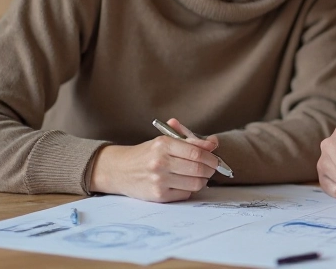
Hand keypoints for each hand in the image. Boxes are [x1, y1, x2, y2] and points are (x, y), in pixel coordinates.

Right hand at [89, 118, 220, 201]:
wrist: (120, 170)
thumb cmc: (146, 154)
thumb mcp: (165, 140)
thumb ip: (190, 140)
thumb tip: (214, 143)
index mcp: (163, 144)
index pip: (197, 152)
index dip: (212, 157)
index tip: (215, 159)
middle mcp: (160, 162)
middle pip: (199, 169)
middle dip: (210, 169)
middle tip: (210, 168)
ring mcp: (159, 180)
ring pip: (195, 183)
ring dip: (203, 180)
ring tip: (199, 175)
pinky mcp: (158, 195)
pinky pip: (186, 194)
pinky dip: (190, 189)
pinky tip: (185, 183)